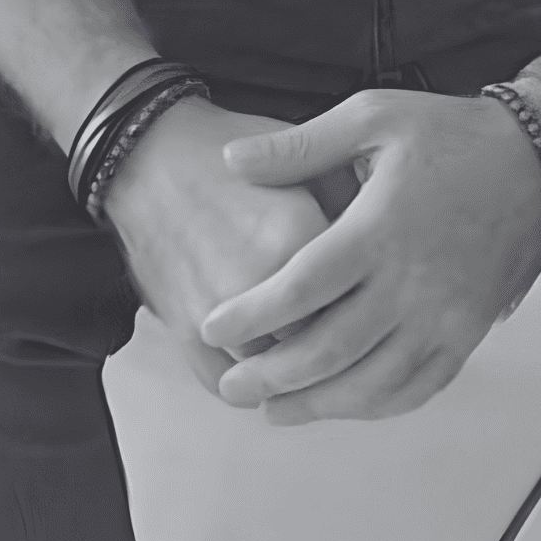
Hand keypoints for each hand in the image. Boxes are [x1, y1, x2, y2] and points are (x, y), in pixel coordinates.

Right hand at [98, 96, 363, 400]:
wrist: (148, 155)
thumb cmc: (227, 151)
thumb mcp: (300, 156)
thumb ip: (348, 204)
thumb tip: (392, 246)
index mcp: (297, 234)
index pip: (361, 293)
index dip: (376, 298)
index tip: (384, 295)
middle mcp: (259, 283)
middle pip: (325, 344)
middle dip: (345, 344)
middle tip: (359, 336)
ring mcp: (218, 316)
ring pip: (279, 378)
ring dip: (298, 378)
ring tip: (317, 360)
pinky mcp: (184, 334)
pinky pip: (229, 387)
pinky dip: (250, 388)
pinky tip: (268, 368)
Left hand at [197, 89, 540, 425]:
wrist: (536, 161)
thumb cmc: (450, 135)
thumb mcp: (373, 117)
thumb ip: (300, 146)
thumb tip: (232, 162)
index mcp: (381, 228)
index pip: (302, 287)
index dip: (253, 315)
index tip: (212, 328)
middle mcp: (412, 282)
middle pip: (330, 348)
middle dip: (272, 376)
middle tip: (230, 388)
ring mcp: (444, 316)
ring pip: (371, 382)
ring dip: (318, 404)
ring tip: (273, 410)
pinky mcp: (467, 333)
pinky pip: (417, 387)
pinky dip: (374, 405)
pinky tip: (342, 404)